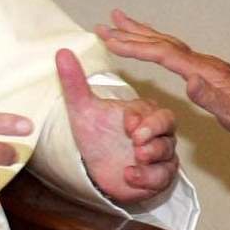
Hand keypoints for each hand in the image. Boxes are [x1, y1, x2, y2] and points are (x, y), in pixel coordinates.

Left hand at [57, 50, 177, 205]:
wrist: (96, 170)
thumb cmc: (96, 136)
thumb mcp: (82, 110)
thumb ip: (74, 82)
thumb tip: (62, 52)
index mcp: (142, 111)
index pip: (150, 109)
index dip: (140, 117)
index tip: (127, 124)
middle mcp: (156, 130)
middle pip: (167, 125)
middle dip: (154, 133)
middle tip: (137, 142)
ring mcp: (161, 152)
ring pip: (167, 151)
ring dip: (152, 156)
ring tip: (136, 159)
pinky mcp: (160, 175)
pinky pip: (163, 176)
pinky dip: (148, 178)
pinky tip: (130, 175)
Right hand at [92, 10, 229, 144]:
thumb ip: (211, 97)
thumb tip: (190, 81)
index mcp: (203, 71)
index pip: (163, 54)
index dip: (135, 47)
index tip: (111, 40)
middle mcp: (202, 62)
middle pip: (160, 42)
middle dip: (131, 33)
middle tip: (104, 23)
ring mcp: (204, 64)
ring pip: (166, 43)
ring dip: (141, 34)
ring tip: (120, 22)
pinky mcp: (205, 70)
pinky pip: (173, 52)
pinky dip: (156, 45)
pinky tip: (151, 47)